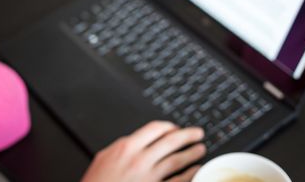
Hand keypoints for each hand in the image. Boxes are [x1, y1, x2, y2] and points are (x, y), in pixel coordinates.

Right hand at [81, 121, 205, 181]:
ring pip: (176, 160)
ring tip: (201, 149)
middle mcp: (139, 160)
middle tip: (198, 133)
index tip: (175, 128)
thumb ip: (122, 148)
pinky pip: (178, 181)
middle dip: (187, 135)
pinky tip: (197, 170)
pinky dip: (190, 174)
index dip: (169, 126)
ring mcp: (148, 177)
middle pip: (170, 141)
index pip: (154, 129)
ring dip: (192, 154)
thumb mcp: (103, 158)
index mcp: (126, 147)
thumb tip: (136, 142)